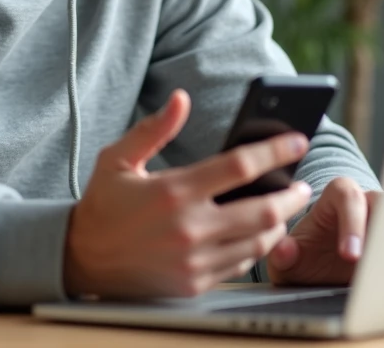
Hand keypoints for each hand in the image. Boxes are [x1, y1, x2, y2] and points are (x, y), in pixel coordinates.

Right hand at [64, 89, 312, 299]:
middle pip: (263, 210)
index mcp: (173, 191)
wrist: (81, 259)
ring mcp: (194, 260)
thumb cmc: (103, 204)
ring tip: (284, 209)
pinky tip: (258, 234)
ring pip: (259, 242)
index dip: (275, 150)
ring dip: (279, 224)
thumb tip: (181, 99)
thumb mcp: (119, 159)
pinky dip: (256, 248)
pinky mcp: (195, 283)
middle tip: (303, 185)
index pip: (240, 166)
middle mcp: (188, 228)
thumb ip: (154, 129)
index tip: (298, 141)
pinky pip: (241, 264)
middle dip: (292, 196)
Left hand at [266, 177, 381, 285]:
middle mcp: (366, 204)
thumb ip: (283, 254)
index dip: (351, 223)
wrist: (317, 274)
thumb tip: (284, 250)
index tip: (350, 255)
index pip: (348, 196)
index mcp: (336, 198)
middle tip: (383, 265)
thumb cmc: (303, 258)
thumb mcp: (287, 259)